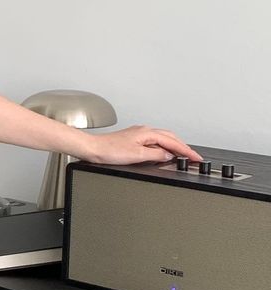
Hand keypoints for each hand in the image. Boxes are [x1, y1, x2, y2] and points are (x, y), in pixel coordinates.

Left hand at [81, 126, 202, 167]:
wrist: (93, 149)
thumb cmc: (109, 150)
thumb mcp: (137, 155)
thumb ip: (155, 155)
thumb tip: (168, 155)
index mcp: (147, 133)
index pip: (173, 142)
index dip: (186, 151)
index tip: (197, 158)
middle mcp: (144, 131)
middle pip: (170, 137)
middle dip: (183, 147)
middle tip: (193, 157)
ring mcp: (138, 134)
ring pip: (163, 138)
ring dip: (174, 146)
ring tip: (182, 156)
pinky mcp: (133, 139)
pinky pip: (154, 141)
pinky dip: (163, 147)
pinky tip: (162, 153)